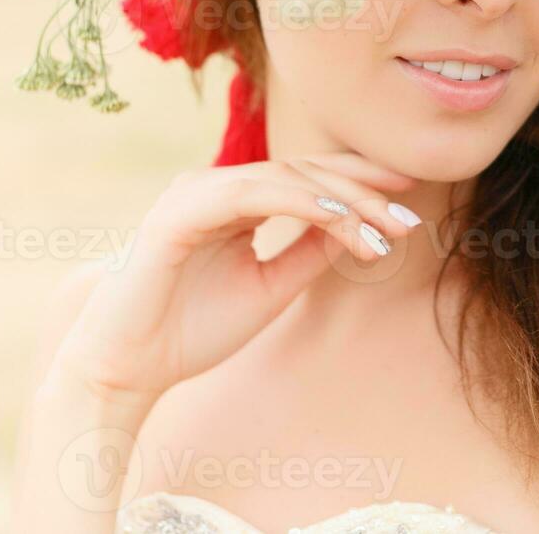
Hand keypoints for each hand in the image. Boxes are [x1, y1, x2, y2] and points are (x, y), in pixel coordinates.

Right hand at [47, 153, 419, 404]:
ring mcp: (196, 192)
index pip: (308, 178)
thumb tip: (358, 226)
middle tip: (410, 212)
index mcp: (235, 200)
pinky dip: (303, 203)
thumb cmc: (191, 330)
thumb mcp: (272, 287)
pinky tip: (341, 221)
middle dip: (364, 190)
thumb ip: (309, 252)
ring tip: (386, 228)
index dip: (361, 185)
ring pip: (287, 177)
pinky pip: (254, 194)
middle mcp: (216, 185)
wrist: (127, 367)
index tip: (410, 203)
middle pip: (306, 170)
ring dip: (344, 201)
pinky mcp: (180, 210)